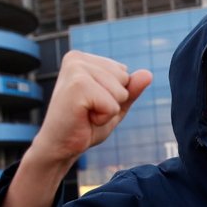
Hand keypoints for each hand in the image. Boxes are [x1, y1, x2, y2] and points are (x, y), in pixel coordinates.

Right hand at [34, 50, 151, 163]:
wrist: (59, 147)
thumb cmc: (84, 126)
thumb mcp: (114, 106)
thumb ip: (131, 90)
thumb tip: (148, 74)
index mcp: (83, 59)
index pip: (123, 73)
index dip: (114, 96)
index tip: (91, 105)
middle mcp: (77, 58)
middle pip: (124, 80)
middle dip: (112, 102)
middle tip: (87, 112)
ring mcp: (76, 69)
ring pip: (120, 92)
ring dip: (107, 111)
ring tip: (85, 115)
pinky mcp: (77, 85)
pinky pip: (112, 105)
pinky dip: (103, 118)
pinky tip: (83, 119)